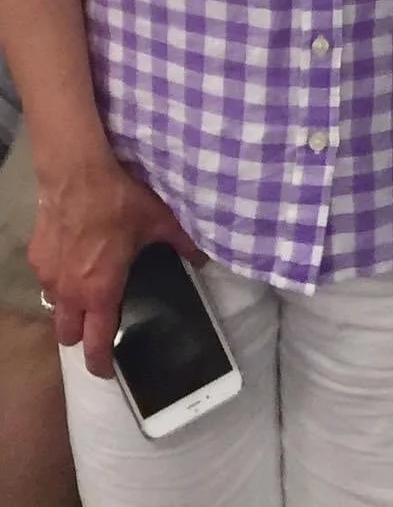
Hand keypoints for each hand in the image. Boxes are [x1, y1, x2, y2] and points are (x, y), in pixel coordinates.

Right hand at [29, 154, 201, 377]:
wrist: (78, 174)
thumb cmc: (121, 202)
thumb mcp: (161, 223)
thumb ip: (183, 244)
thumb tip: (203, 258)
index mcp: (100, 291)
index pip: (95, 342)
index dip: (99, 362)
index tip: (107, 372)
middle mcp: (69, 291)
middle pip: (66, 333)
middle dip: (80, 337)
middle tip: (98, 328)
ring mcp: (48, 274)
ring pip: (54, 306)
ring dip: (69, 308)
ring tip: (88, 294)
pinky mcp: (36, 255)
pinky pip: (47, 279)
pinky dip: (60, 280)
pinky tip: (76, 262)